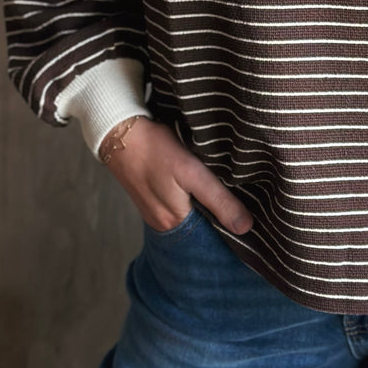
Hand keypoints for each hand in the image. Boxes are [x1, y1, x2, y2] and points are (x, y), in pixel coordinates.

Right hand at [102, 117, 253, 235]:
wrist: (118, 131)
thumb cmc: (154, 148)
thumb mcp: (192, 172)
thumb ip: (218, 200)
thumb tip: (245, 228)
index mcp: (173, 222)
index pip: (211, 235)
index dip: (230, 225)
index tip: (250, 216)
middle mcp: (163, 223)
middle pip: (200, 225)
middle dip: (218, 214)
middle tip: (241, 198)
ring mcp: (154, 210)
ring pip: (189, 214)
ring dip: (204, 204)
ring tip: (224, 190)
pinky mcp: (151, 196)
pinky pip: (177, 204)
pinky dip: (190, 197)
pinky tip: (198, 183)